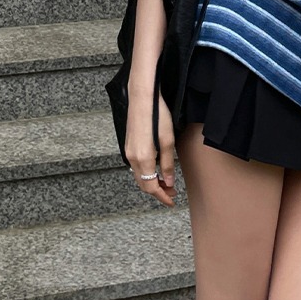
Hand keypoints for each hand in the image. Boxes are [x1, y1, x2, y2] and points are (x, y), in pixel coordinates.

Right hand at [126, 84, 177, 206]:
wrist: (142, 98)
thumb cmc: (157, 115)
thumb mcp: (168, 141)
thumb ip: (167, 164)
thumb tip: (168, 182)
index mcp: (143, 159)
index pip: (151, 187)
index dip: (162, 196)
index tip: (171, 201)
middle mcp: (132, 158)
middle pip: (143, 184)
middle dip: (158, 191)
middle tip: (172, 192)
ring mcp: (128, 152)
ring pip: (139, 176)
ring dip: (152, 182)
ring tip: (166, 181)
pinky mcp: (128, 145)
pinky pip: (136, 166)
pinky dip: (146, 173)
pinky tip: (156, 169)